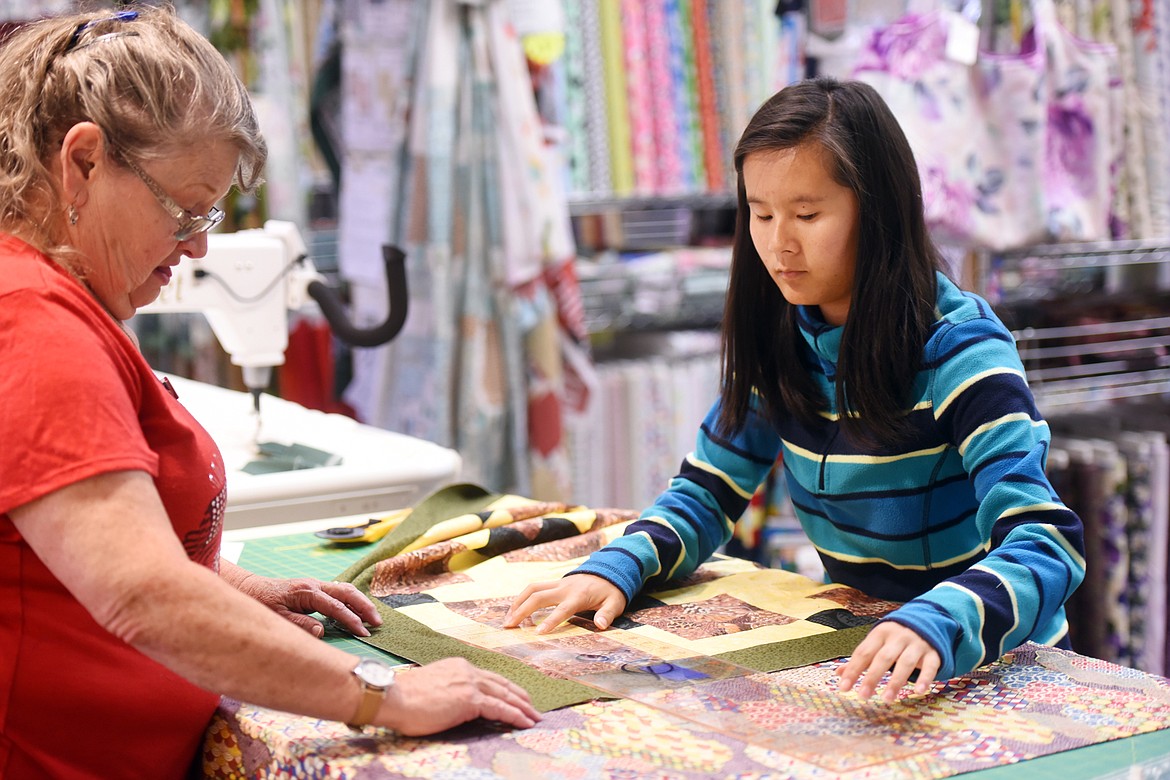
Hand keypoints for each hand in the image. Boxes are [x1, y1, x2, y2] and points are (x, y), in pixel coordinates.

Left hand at [235, 573, 381, 638]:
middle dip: (364, 606)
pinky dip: (352, 600)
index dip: (351, 619)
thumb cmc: (261, 603)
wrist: (250, 589)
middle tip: (377, 623)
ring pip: (345, 589)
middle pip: (347, 592)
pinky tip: (357, 610)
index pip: (335, 606)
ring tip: (373, 618)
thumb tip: (322, 631)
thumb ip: (300, 624)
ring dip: (361, 602)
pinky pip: (338, 591)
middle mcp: (314, 585)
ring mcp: (315, 585)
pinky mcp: (314, 588)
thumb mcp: (277, 617)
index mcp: (307, 592)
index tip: (364, 632)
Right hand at [383, 658, 540, 734]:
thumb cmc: (403, 697)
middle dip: (519, 697)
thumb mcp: (431, 687)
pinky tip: (525, 722)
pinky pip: (500, 708)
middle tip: (532, 707)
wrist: (393, 697)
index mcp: (458, 667)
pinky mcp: (470, 700)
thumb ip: (447, 690)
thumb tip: (453, 703)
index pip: (488, 678)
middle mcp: (467, 671)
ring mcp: (470, 684)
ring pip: (505, 695)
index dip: (504, 688)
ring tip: (534, 717)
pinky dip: (516, 715)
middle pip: (502, 684)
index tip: (514, 697)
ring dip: (523, 707)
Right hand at [503, 574, 626, 633]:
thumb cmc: (610, 591)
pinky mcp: (554, 583)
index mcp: (578, 596)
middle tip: (508, 626)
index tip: (537, 633)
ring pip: (532, 589)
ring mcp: (557, 584)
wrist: (608, 571)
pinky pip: (534, 588)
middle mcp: (564, 588)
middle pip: (538, 596)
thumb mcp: (615, 603)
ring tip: (507, 619)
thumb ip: (607, 614)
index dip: (550, 621)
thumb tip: (601, 625)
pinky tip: (515, 610)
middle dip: (522, 610)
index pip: (562, 609)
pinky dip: (522, 597)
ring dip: (517, 602)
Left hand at [835, 621, 940, 701]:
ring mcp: (916, 644)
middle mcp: (898, 637)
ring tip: (887, 699)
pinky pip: (929, 666)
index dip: (853, 670)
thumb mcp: (877, 642)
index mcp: (880, 633)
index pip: (864, 652)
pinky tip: (919, 691)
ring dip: (896, 681)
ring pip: (905, 663)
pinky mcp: (933, 653)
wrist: (927, 621)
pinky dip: (925, 678)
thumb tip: (838, 673)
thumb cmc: (895, 638)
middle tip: (863, 695)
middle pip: (883, 658)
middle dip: (872, 677)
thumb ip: (861, 658)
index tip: (843, 688)